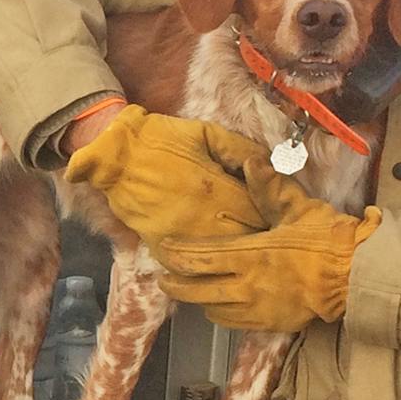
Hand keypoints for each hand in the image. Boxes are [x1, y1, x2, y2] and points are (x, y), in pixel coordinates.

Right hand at [64, 105, 277, 248]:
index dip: (276, 216)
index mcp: (217, 188)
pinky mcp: (161, 246)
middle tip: (272, 236)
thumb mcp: (206, 132)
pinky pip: (190, 267)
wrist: (117, 155)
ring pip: (220, 258)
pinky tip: (215, 261)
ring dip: (236, 256)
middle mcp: (203, 218)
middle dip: (261, 238)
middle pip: (246, 241)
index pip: (261, 212)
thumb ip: (241, 148)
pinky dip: (205, 266)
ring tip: (248, 252)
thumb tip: (271, 163)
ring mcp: (181, 236)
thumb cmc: (163, 139)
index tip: (283, 216)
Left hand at [156, 204, 383, 333]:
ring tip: (192, 290)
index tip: (165, 249)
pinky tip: (221, 306)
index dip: (177, 254)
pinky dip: (222, 314)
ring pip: (213, 310)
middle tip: (164, 279)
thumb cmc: (328, 239)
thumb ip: (270, 187)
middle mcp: (248, 286)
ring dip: (199, 300)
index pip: (200, 257)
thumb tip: (251, 161)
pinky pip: (235, 323)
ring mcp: (258, 309)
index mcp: (251, 254)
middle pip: (197, 291)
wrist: (357, 276)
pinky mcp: (271, 323)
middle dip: (175, 286)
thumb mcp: (298, 207)